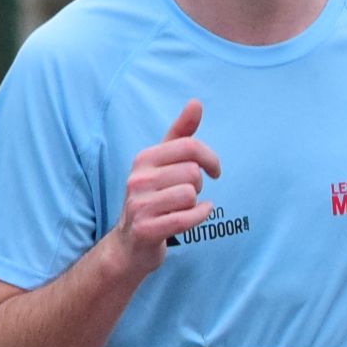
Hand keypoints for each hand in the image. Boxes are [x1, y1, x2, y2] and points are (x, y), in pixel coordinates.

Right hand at [111, 100, 220, 274]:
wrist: (130, 244)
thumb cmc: (153, 198)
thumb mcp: (163, 163)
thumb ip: (181, 134)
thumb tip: (196, 102)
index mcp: (144, 159)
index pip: (189, 146)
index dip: (210, 158)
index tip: (215, 170)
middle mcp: (137, 178)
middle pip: (193, 172)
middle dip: (199, 185)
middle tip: (188, 194)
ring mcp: (139, 204)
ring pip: (191, 194)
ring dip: (195, 203)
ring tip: (181, 207)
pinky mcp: (146, 229)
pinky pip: (187, 216)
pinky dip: (199, 216)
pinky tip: (197, 214)